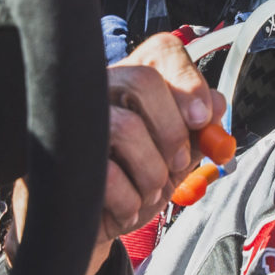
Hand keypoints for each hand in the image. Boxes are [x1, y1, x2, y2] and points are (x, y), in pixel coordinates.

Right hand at [90, 32, 226, 274]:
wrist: (91, 224)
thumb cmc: (132, 181)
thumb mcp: (175, 155)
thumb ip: (199, 130)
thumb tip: (216, 108)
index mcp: (131, 79)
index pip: (162, 50)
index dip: (190, 81)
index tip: (202, 119)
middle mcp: (98, 89)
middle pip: (142, 81)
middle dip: (173, 132)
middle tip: (177, 163)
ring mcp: (73, 121)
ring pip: (125, 128)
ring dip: (152, 173)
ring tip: (149, 192)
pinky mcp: (58, 159)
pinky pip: (106, 173)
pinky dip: (130, 201)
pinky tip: (127, 208)